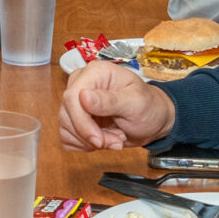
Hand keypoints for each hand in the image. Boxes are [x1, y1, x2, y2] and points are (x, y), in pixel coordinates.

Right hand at [58, 63, 176, 152]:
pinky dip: (85, 145)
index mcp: (95, 73)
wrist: (153, 121)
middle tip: (115, 141)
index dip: (82, 122)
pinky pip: (67, 137)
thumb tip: (83, 96)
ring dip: (90, 142)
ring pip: (65, 128)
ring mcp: (76, 103)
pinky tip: (104, 140)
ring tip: (114, 139)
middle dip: (90, 135)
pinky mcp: (75, 119)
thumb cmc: (149, 107)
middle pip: (67, 115)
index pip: (72, 97)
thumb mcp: (135, 103)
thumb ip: (110, 100)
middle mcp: (82, 84)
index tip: (99, 139)